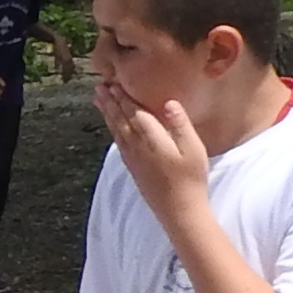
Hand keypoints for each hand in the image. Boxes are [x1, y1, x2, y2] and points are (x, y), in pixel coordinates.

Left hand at [97, 71, 212, 209]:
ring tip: (99, 99)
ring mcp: (133, 158)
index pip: (135, 113)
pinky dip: (112, 129)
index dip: (125, 98)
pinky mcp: (132, 167)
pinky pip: (118, 142)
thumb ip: (180, 125)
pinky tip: (110, 125)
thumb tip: (169, 102)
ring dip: (107, 113)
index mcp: (153, 139)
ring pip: (116, 130)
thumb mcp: (193, 149)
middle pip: (121, 119)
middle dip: (111, 102)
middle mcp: (138, 147)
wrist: (179, 209)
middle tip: (99, 86)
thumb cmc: (191, 178)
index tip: (115, 83)